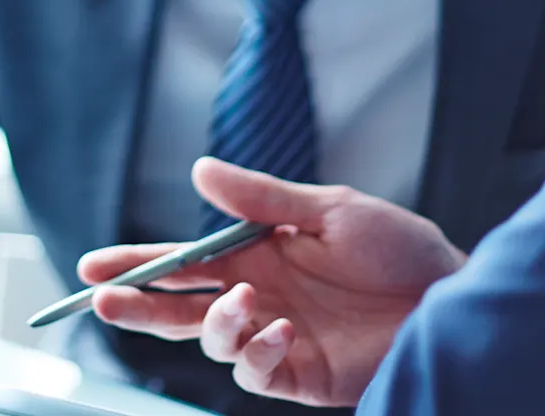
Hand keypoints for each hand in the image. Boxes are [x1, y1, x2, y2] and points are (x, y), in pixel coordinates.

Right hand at [78, 157, 465, 407]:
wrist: (453, 297)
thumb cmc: (399, 247)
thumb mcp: (330, 209)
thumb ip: (261, 198)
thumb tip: (198, 171)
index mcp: (257, 253)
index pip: (183, 262)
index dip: (136, 265)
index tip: (92, 267)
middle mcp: (258, 297)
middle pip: (180, 308)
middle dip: (138, 306)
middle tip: (102, 302)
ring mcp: (277, 337)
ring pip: (212, 342)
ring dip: (214, 324)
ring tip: (244, 302)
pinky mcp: (301, 374)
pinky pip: (255, 371)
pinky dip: (256, 351)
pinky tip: (278, 328)